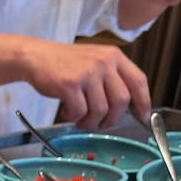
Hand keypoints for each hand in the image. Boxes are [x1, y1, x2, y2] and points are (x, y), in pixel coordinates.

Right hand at [19, 40, 151, 129]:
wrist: (37, 57)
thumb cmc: (65, 64)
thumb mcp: (95, 62)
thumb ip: (111, 78)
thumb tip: (126, 107)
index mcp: (114, 56)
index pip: (138, 81)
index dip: (144, 102)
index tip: (142, 116)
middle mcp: (104, 62)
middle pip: (121, 101)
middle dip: (112, 119)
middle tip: (101, 123)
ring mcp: (87, 73)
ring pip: (101, 110)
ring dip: (90, 121)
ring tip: (80, 118)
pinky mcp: (70, 84)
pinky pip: (80, 111)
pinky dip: (74, 117)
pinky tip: (67, 111)